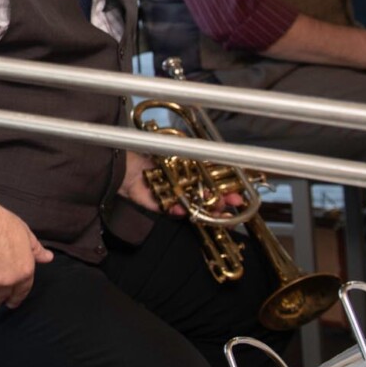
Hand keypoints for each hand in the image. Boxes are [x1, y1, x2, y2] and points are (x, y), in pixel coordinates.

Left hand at [121, 151, 246, 218]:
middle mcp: (183, 187)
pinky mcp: (160, 206)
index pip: (213, 184)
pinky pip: (173, 211)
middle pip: (207, 199)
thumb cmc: (152, 156)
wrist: (126, 165)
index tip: (238, 196)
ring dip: (207, 210)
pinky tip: (184, 209)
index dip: (226, 191)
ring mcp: (173, 198)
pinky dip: (179, 210)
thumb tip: (217, 169)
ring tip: (217, 211)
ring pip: (195, 208)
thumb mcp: (179, 155)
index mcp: (189, 174)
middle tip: (233, 204)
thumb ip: (197, 163)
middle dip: (222, 202)